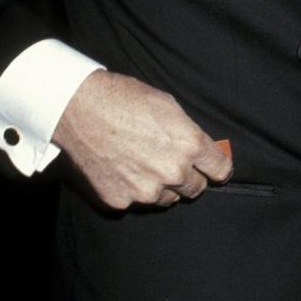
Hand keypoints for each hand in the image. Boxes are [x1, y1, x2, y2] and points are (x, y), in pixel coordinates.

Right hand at [53, 70, 232, 209]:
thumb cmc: (125, 99)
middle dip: (190, 177)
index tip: (214, 168)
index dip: (218, 168)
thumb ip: (189, 133)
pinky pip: (137, 201)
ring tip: (144, 163)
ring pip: (168, 198)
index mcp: (189, 146)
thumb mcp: (169, 106)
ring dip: (163, 186)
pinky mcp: (120, 200)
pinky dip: (134, 189)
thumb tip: (201, 150)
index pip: (221, 170)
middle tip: (173, 163)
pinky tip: (122, 169)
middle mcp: (172, 172)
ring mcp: (145, 190)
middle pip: (196, 188)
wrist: (80, 108)